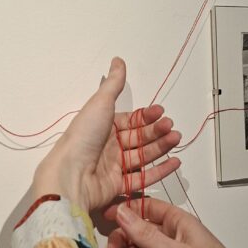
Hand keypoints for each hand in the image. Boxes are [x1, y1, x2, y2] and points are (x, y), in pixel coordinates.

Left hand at [32, 57, 180, 211]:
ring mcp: (114, 167)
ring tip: (176, 140)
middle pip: (139, 137)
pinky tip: (174, 163)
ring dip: (161, 147)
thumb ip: (114, 83)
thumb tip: (118, 60)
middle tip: (171, 127)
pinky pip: (143, 178)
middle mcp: (109, 146)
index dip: (147, 116)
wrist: (71, 175)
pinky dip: (160, 170)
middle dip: (157, 131)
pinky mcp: (118, 186)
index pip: (131, 120)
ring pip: (143, 155)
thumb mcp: (100, 103)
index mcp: (103, 126)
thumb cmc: (84, 136)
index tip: (161, 112)